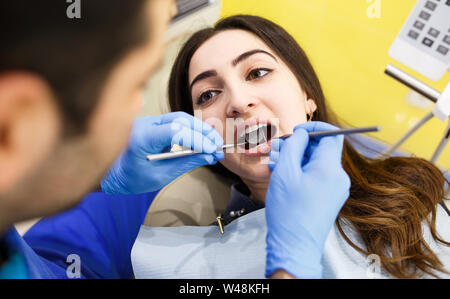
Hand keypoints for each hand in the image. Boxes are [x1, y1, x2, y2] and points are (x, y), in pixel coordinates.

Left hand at [101, 112, 223, 193]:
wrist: (111, 173)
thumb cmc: (131, 178)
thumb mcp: (161, 175)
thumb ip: (186, 163)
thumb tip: (209, 156)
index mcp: (142, 138)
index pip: (175, 131)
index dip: (197, 139)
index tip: (212, 150)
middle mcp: (144, 124)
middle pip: (180, 119)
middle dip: (202, 131)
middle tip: (218, 145)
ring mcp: (148, 121)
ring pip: (179, 118)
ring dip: (198, 129)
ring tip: (212, 143)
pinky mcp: (152, 124)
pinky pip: (174, 122)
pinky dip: (189, 130)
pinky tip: (199, 140)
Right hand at [265, 121, 350, 277]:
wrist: (294, 245)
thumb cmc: (288, 211)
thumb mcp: (285, 172)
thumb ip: (294, 147)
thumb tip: (302, 135)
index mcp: (330, 168)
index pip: (332, 135)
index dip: (314, 128)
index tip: (297, 130)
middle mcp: (338, 177)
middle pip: (321, 150)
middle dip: (299, 145)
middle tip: (277, 147)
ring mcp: (335, 189)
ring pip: (316, 163)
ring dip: (297, 158)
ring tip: (275, 162)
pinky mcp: (329, 198)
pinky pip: (317, 176)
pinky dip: (301, 171)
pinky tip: (283, 175)